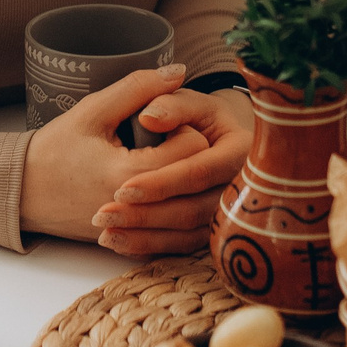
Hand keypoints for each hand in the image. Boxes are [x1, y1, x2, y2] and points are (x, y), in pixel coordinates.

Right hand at [18, 68, 251, 256]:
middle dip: (187, 153)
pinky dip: (170, 205)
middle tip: (163, 140)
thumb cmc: (52, 151)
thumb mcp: (93, 111)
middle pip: (195, 179)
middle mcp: (137, 209)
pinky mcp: (131, 240)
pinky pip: (171, 226)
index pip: (193, 149)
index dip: (185, 127)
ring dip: (182, 181)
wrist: (20, 192)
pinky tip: (155, 187)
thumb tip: (179, 71)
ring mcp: (135, 230)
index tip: (163, 122)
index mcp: (129, 175)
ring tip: (158, 162)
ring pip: (188, 206)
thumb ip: (138, 88)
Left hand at [93, 83, 253, 254]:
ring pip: (188, 233)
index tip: (123, 189)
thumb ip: (170, 104)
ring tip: (105, 232)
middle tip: (105, 215)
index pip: (200, 171)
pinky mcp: (211, 229)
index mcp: (240, 149)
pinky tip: (118, 242)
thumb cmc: (190, 115)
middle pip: (195, 209)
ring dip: (144, 236)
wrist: (200, 137)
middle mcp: (241, 186)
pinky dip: (149, 246)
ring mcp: (227, 211)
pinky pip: (182, 245)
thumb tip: (149, 117)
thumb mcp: (185, 101)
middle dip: (147, 215)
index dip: (162, 182)